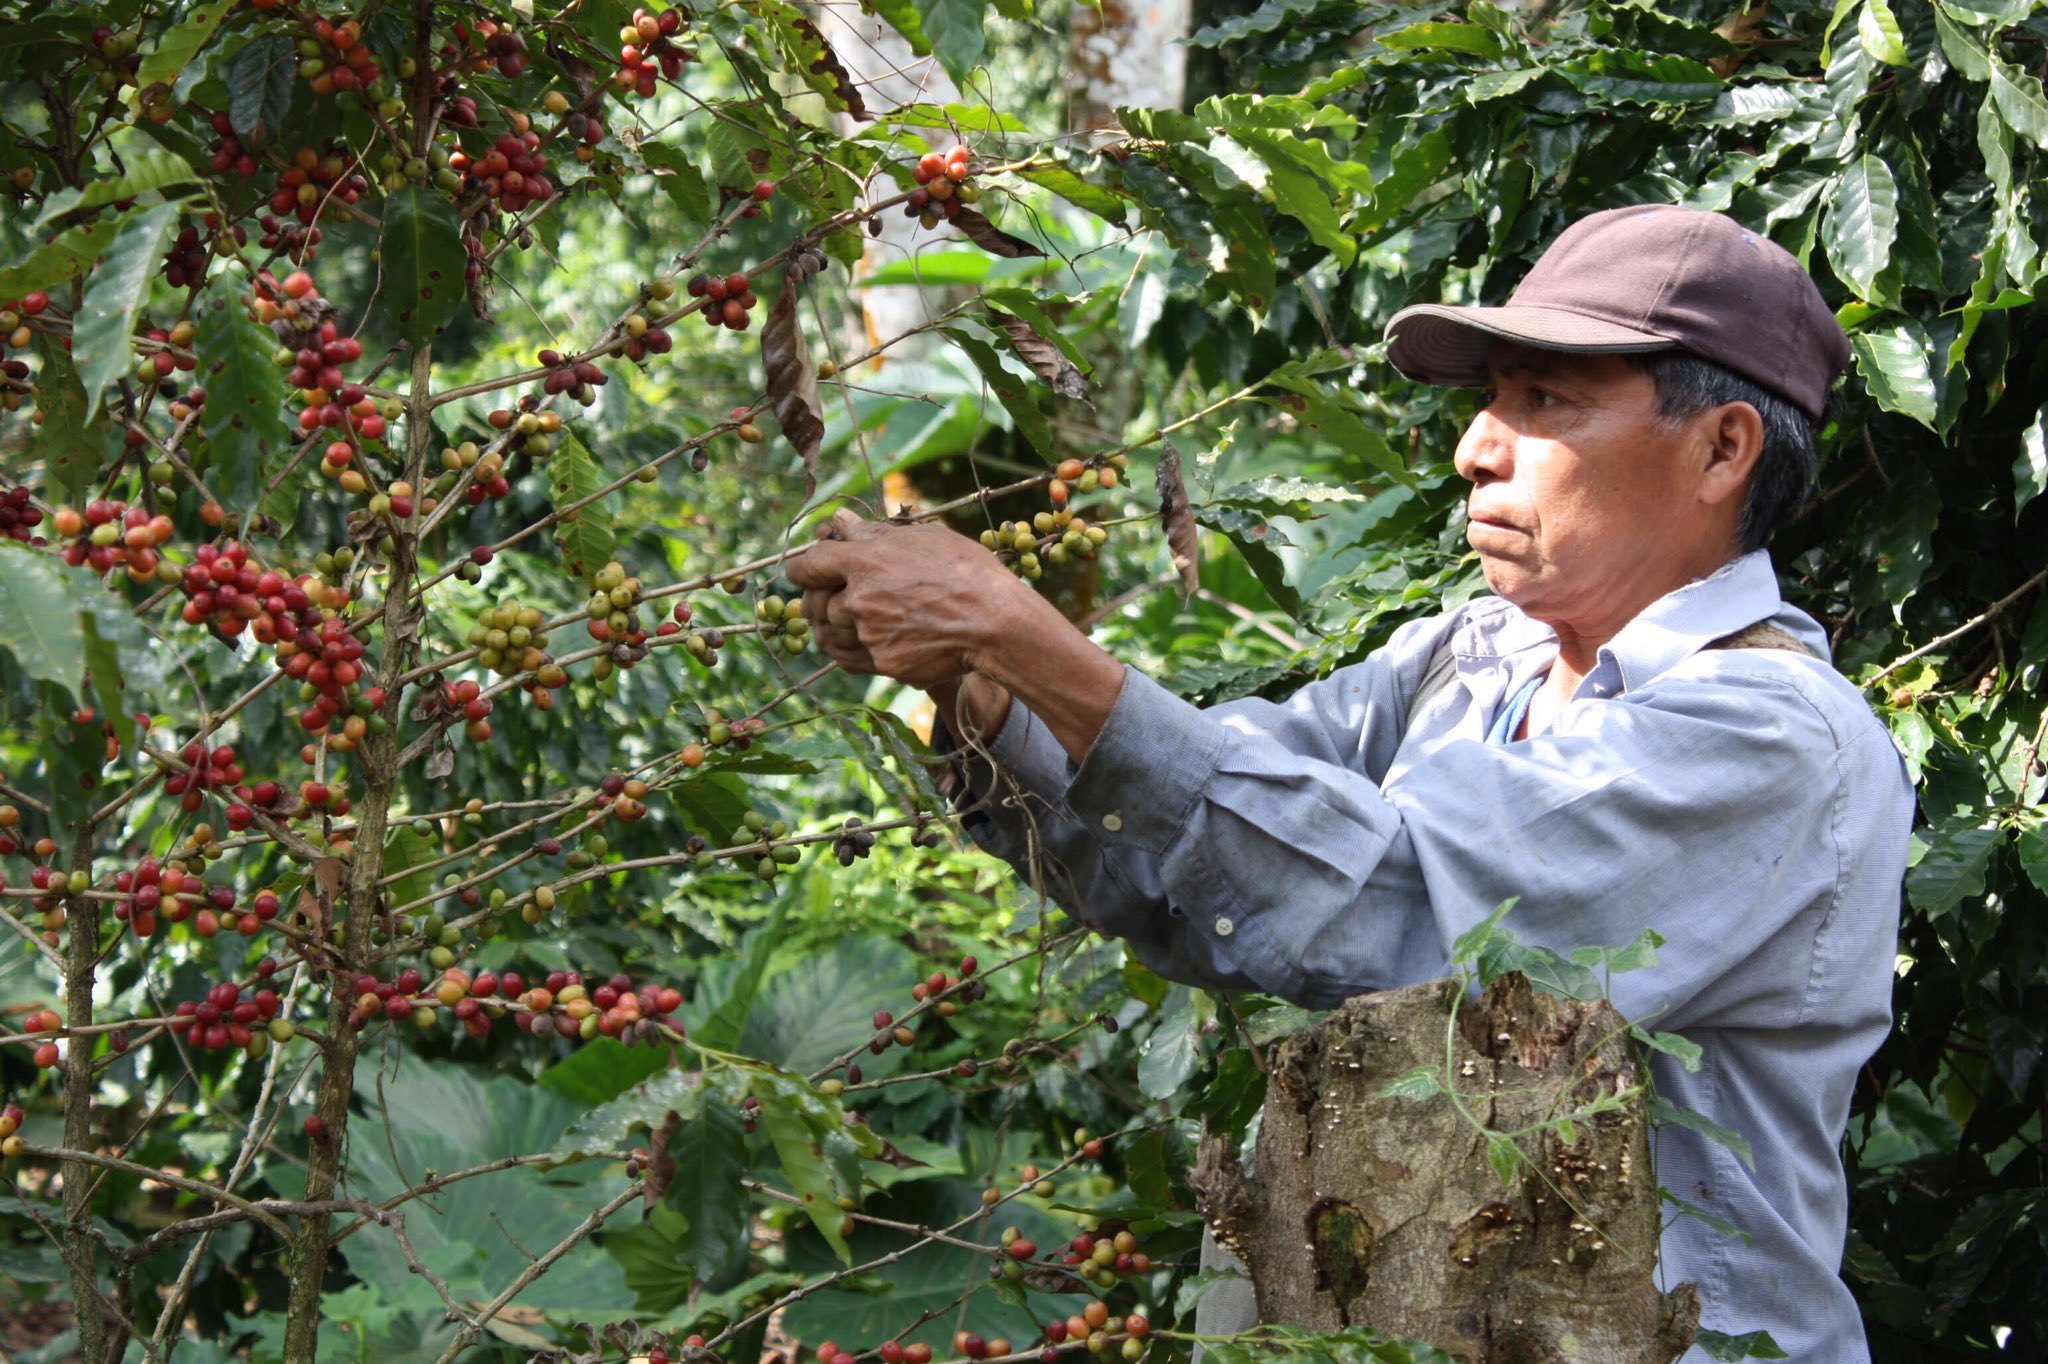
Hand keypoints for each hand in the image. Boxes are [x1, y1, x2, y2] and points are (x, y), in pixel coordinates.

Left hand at [787, 510, 1034, 689]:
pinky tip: (864, 642)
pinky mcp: (884, 664)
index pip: (810, 565)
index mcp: (866, 561)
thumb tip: (840, 522)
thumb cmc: (967, 572)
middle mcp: (860, 599)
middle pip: (816, 603)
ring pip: (831, 635)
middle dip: (819, 600)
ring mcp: (870, 635)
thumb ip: (875, 533)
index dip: (804, 568)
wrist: (996, 622)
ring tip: (852, 620)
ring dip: (835, 628)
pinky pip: (851, 660)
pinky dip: (850, 651)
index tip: (808, 571)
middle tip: (830, 598)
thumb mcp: (924, 539)